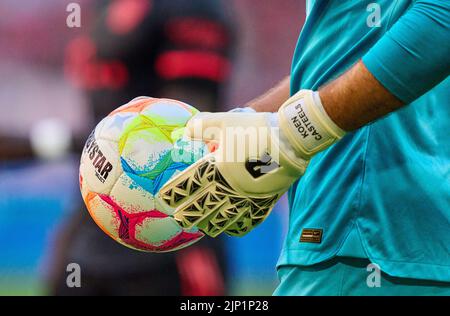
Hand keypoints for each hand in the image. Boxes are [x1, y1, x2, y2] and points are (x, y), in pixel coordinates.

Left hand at [159, 90, 344, 236]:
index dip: (173, 193)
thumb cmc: (255, 127)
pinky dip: (236, 227)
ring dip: (209, 224)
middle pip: (202, 209)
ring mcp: (248, 199)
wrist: (291, 138)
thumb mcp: (224, 121)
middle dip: (187, 215)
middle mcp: (229, 188)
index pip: (188, 186)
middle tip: (179, 218)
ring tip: (202, 226)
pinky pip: (247, 223)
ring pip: (223, 221)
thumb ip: (200, 126)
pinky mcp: (264, 203)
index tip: (165, 198)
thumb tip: (182, 134)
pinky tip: (230, 227)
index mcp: (217, 169)